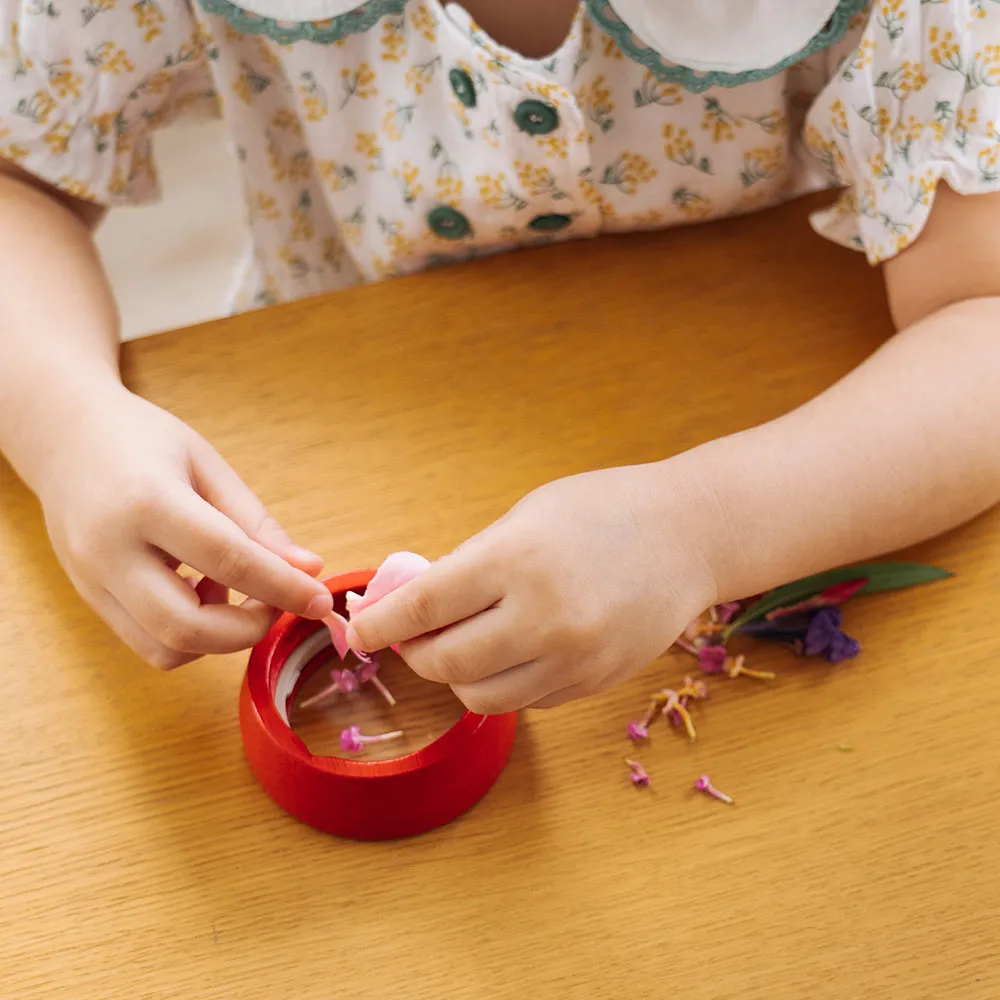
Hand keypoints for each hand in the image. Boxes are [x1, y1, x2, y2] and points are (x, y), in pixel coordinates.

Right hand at [36, 386, 332, 668]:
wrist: (64, 436)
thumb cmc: (142, 440)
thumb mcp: (208, 466)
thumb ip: (256, 523)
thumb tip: (309, 569)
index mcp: (146, 502)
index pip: (229, 561)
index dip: (284, 588)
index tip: (322, 600)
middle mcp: (110, 551)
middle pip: (187, 628)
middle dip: (249, 629)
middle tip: (278, 600)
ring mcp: (93, 581)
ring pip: (166, 649)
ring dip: (218, 637)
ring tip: (232, 589)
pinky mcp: (91, 599)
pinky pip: (148, 642)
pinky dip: (189, 634)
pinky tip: (201, 592)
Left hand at [348, 465, 718, 712]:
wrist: (690, 535)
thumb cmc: (604, 510)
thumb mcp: (527, 516)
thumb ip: (471, 563)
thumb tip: (414, 604)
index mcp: (517, 561)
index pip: (422, 607)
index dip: (379, 623)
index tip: (358, 629)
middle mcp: (544, 617)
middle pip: (444, 663)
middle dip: (414, 652)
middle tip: (411, 636)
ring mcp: (574, 658)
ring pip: (481, 696)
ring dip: (455, 675)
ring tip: (460, 644)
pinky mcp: (595, 682)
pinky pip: (525, 700)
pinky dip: (503, 682)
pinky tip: (510, 651)